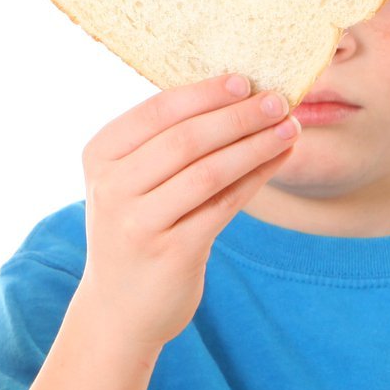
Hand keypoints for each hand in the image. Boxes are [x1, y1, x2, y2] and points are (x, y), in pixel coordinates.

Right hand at [74, 74, 298, 352]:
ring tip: (290, 128)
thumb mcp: (132, 182)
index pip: (157, 111)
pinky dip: (255, 178)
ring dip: (255, 145)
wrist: (120, 308)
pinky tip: (278, 160)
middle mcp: (112, 187)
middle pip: (185, 139)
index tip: (245, 80)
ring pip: (208, 171)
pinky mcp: (171, 252)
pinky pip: (223, 205)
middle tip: (278, 100)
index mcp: (99, 155)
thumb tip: (235, 95)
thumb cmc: (136, 231)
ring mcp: (138, 222)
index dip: (204, 93)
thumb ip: (167, 143)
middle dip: (238, 116)